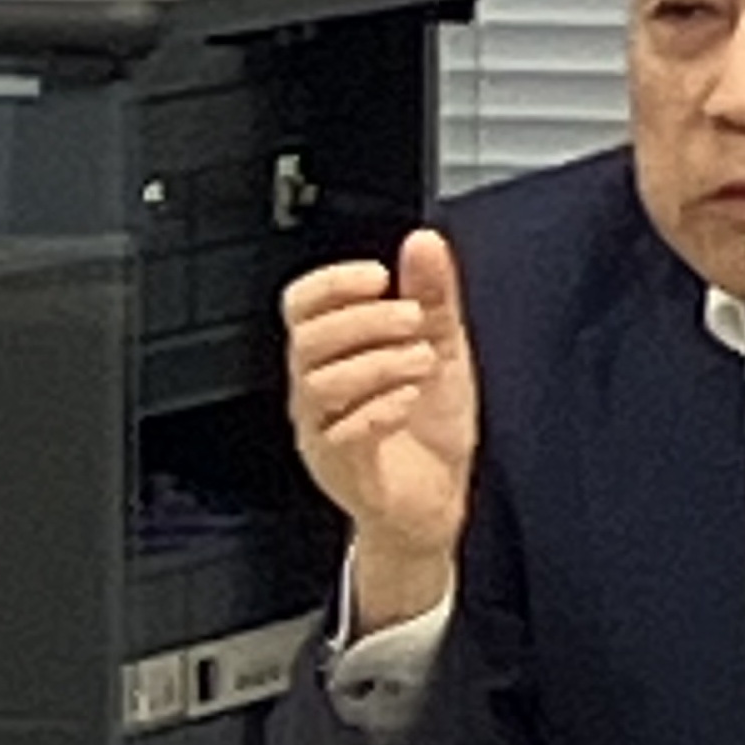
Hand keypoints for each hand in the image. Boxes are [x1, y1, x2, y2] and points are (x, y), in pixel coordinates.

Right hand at [282, 228, 478, 632]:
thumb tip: (424, 241)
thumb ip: (433, 296)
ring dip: (377, 362)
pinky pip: (340, 435)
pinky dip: (377, 410)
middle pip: (307, 340)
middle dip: (365, 320)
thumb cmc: (428, 427)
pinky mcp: (341, 469)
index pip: (302, 305)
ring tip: (422, 361)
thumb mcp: (442, 349)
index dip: (332, 282)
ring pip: (318, 384)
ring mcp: (323, 431)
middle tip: (413, 319)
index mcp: (336, 353)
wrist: (435, 502)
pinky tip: (408, 400)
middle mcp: (317, 390)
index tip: (379, 275)